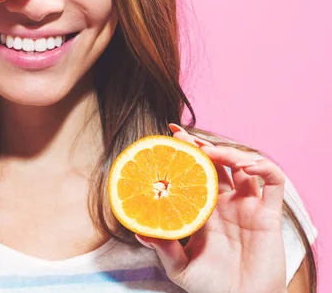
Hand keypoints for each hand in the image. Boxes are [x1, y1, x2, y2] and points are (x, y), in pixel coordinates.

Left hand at [135, 124, 286, 292]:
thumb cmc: (211, 287)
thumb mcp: (180, 268)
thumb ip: (164, 248)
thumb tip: (139, 232)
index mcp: (203, 209)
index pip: (194, 171)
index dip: (185, 152)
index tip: (169, 134)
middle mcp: (225, 203)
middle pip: (217, 163)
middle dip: (202, 146)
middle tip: (184, 136)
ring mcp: (248, 206)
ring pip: (243, 165)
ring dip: (229, 152)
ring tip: (211, 151)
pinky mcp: (269, 215)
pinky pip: (273, 182)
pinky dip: (263, 167)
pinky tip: (247, 166)